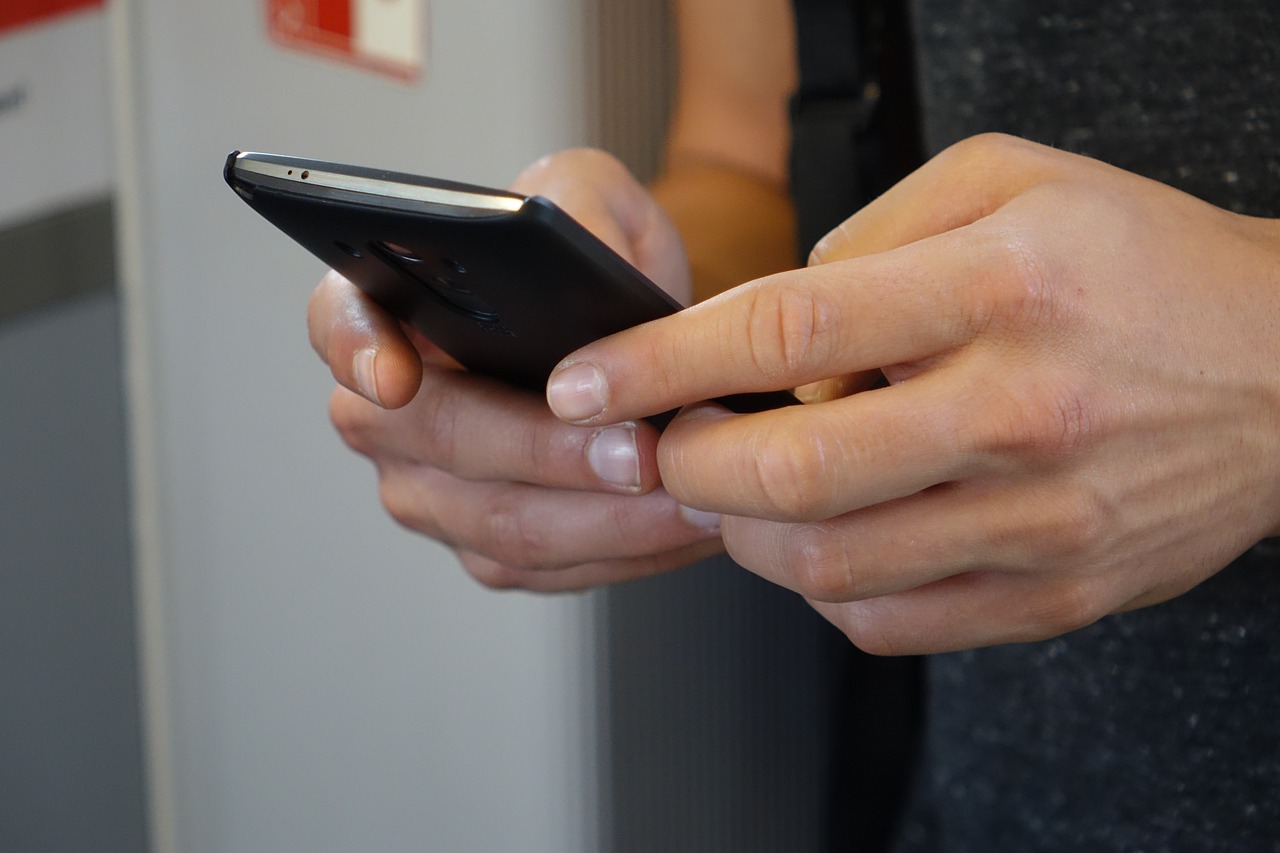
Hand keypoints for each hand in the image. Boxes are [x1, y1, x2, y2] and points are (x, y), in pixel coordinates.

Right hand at [309, 148, 723, 589]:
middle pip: (442, 442)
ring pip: (501, 525)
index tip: (396, 377)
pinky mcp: (488, 547)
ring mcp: (431, 491)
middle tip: (639, 449)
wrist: (632, 334)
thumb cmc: (591, 258)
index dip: (359, 352)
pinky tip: (684, 525)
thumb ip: (579, 204)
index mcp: (385, 309)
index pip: (341, 325)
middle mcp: (389, 412)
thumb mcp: (592, 195)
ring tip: (689, 492)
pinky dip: (625, 551)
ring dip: (604, 518)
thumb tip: (580, 251)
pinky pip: (548, 568)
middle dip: (547, 453)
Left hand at [545, 134, 1279, 650]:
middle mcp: (1018, 411)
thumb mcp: (1015, 182)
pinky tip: (817, 536)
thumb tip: (777, 320)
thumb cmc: (1143, 270)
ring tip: (730, 486)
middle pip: (792, 473)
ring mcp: (1039, 518)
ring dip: (739, 533)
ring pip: (827, 566)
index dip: (660, 363)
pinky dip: (817, 587)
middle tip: (656, 445)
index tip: (588, 382)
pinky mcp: (1054, 592)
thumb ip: (877, 234)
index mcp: (1000, 289)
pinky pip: (889, 620)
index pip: (785, 332)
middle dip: (685, 466)